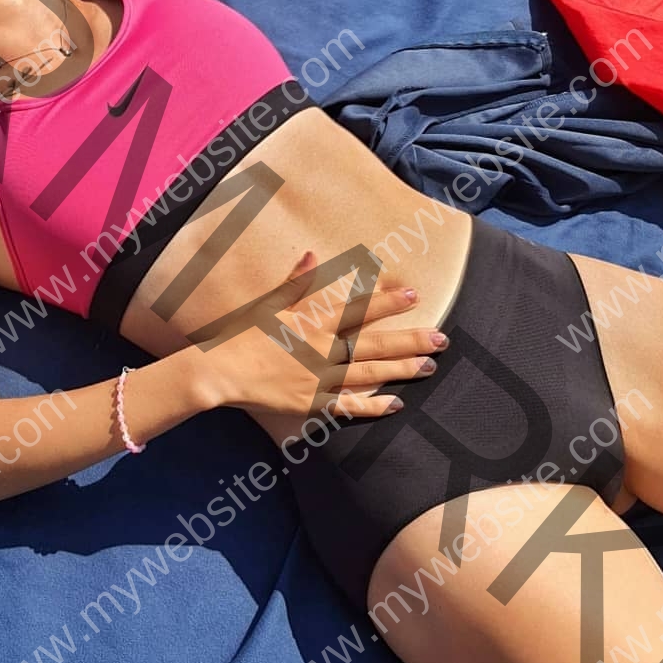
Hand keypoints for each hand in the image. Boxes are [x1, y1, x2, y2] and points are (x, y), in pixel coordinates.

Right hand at [200, 249, 446, 418]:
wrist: (220, 372)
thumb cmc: (240, 335)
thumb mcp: (267, 303)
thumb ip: (294, 282)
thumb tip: (312, 255)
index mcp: (313, 322)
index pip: (358, 310)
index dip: (388, 302)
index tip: (414, 296)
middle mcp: (323, 350)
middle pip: (375, 344)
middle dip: (410, 340)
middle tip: (441, 338)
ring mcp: (320, 379)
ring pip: (369, 373)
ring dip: (401, 370)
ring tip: (429, 366)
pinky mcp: (313, 403)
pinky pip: (349, 406)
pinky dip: (373, 406)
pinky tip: (396, 403)